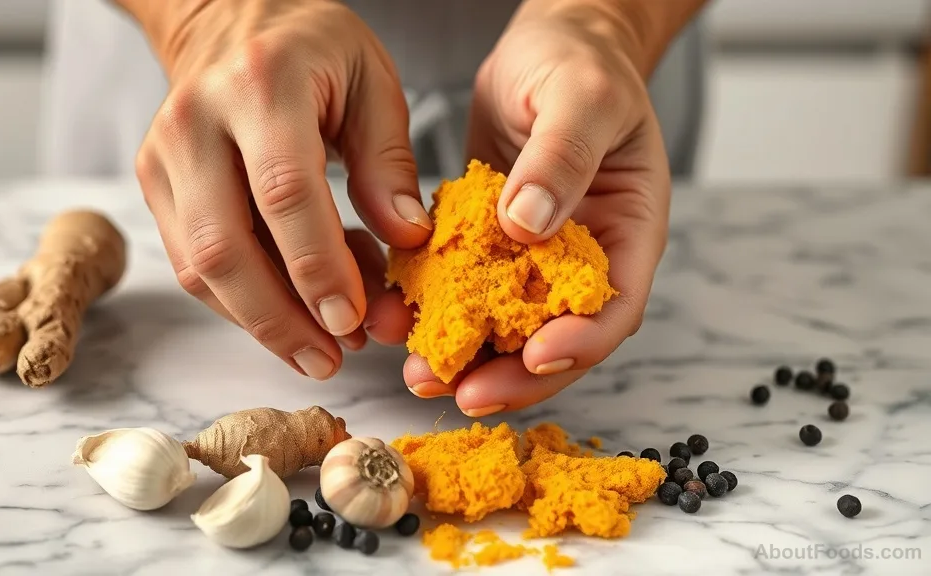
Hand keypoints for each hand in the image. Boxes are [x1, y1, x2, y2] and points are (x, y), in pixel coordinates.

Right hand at [131, 0, 431, 379]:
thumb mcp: (372, 81)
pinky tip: (290, 315)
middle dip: (280, 319)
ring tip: (320, 350)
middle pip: (225, 246)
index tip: (353, 319)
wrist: (228, 18)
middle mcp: (195, 121)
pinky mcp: (155, 185)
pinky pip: (193, 265)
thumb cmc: (311, 48)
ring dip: (261, 323)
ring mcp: (164, 156)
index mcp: (260, 84)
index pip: (283, 193)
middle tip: (332, 358)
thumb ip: (389, 160)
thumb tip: (406, 238)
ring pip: (201, 267)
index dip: (318, 266)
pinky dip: (242, 303)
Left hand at [370, 2, 670, 414]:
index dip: (577, 344)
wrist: (544, 50)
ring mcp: (535, 257)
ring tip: (419, 373)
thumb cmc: (580, 64)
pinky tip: (401, 320)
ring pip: (506, 326)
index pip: (612, 309)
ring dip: (466, 355)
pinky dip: (438, 311)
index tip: (532, 355)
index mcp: (627, 233)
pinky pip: (466, 290)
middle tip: (459, 391)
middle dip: (510, 374)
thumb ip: (561, 159)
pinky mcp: (491, 247)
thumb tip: (528, 226)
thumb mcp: (581, 98)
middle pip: (555, 337)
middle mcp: (582, 257)